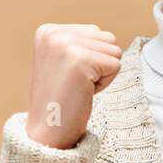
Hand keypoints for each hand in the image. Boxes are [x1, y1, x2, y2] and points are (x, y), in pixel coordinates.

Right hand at [26, 23, 122, 149]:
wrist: (47, 131)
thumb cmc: (60, 100)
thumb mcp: (63, 61)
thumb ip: (80, 43)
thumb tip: (108, 36)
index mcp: (48, 31)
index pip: (95, 32)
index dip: (91, 58)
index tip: (69, 76)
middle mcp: (54, 33)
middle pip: (107, 38)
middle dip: (99, 64)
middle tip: (76, 83)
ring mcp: (65, 45)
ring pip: (114, 50)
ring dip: (103, 74)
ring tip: (79, 87)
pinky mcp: (80, 61)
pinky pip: (115, 65)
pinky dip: (105, 83)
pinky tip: (84, 92)